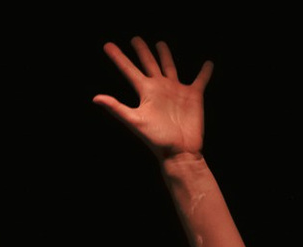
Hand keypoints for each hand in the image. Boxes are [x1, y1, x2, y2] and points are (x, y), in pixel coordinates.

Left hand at [94, 37, 209, 159]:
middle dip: (142, 51)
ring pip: (170, 67)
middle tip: (135, 39)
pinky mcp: (193, 95)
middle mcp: (159, 89)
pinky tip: (207, 64)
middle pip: (149, 64)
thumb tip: (95, 98)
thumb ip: (117, 108)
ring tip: (160, 44)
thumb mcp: (134, 121)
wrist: (179, 150)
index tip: (108, 46)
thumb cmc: (156, 138)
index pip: (129, 70)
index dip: (118, 58)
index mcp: (146, 92)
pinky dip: (205, 72)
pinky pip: (201, 80)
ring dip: (165, 56)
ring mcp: (176, 91)